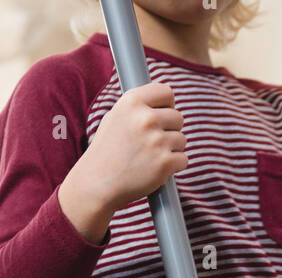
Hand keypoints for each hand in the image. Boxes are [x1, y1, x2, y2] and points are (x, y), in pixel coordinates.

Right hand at [59, 82, 186, 241]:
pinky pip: (183, 160)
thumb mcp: (115, 117)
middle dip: (170, 130)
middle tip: (154, 143)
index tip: (162, 115)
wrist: (98, 182)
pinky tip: (157, 169)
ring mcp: (157, 141)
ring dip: (172, 149)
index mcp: (132, 101)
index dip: (167, 105)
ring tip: (151, 157)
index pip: (166, 92)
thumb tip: (164, 101)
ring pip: (182, 140)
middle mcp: (146, 118)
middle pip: (178, 117)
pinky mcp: (165, 163)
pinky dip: (174, 166)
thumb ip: (138, 108)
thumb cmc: (107, 151)